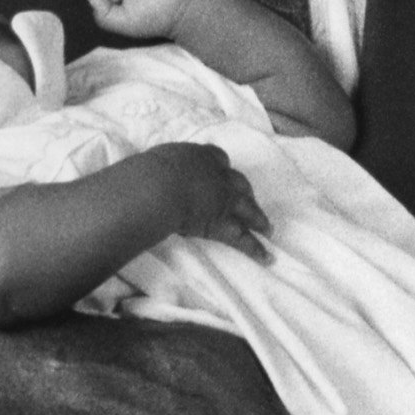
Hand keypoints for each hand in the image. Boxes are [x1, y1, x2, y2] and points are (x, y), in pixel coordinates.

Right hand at [153, 144, 271, 260]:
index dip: (222, 169)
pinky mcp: (223, 222)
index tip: (224, 173)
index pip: (218, 158)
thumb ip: (159, 167)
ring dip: (258, 219)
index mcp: (198, 156)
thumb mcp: (154, 162)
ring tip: (268, 229)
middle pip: (239, 183)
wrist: (157, 186)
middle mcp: (217, 175)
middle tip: (252, 201)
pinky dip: (255, 248)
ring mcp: (224, 198)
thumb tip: (148, 174)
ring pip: (247, 208)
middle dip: (246, 193)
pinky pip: (242, 237)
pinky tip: (266, 257)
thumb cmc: (146, 172)